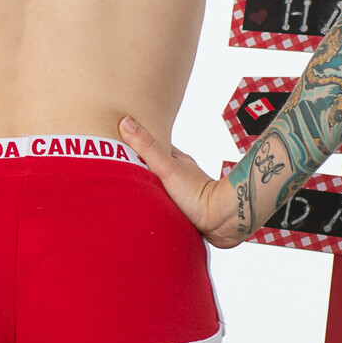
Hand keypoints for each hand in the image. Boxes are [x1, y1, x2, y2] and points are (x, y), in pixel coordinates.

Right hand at [120, 116, 245, 248]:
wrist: (221, 220)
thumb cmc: (197, 193)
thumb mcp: (166, 166)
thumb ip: (147, 147)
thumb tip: (126, 122)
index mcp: (176, 159)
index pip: (153, 144)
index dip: (137, 141)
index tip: (120, 137)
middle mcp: (179, 173)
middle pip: (155, 164)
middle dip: (140, 163)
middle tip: (120, 162)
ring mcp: (182, 191)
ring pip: (159, 183)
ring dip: (147, 184)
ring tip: (128, 186)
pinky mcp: (183, 209)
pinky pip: (164, 202)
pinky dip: (154, 201)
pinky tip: (146, 206)